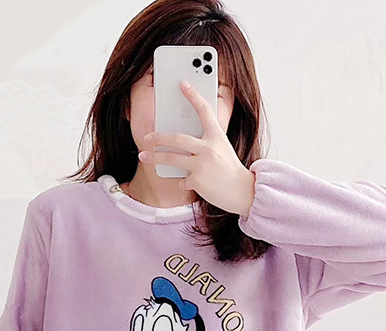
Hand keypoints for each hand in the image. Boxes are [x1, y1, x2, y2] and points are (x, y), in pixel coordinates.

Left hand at [139, 80, 255, 215]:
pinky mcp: (197, 180)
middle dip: (158, 137)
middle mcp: (208, 148)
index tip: (182, 83)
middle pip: (177, 138)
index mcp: (216, 136)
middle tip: (147, 137)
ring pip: (171, 158)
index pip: (204, 110)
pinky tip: (194, 183)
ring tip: (143, 156)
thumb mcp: (221, 149)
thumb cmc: (230, 169)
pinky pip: (183, 179)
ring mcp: (201, 164)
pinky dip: (185, 182)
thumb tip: (181, 143)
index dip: (193, 95)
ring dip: (154, 157)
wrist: (242, 191)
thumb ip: (205, 143)